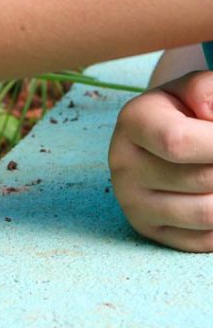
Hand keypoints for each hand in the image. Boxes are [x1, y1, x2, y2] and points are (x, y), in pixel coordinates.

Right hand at [108, 71, 212, 251]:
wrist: (154, 141)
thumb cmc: (183, 113)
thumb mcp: (191, 91)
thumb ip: (204, 89)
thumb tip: (208, 115)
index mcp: (133, 121)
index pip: (178, 142)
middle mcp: (123, 163)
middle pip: (202, 179)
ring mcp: (132, 200)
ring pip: (207, 213)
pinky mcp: (147, 228)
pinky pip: (204, 239)